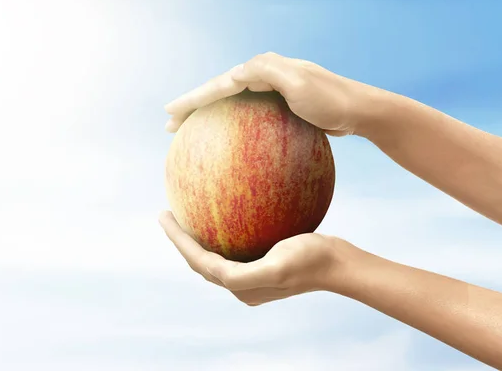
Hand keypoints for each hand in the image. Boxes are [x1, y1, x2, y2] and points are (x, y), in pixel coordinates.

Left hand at [158, 211, 343, 305]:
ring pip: (213, 257)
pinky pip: (231, 249)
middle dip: (181, 240)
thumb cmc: (310, 261)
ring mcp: (251, 275)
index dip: (178, 241)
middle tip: (167, 214)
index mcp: (240, 286)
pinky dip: (218, 236)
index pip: (198, 262)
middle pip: (200, 261)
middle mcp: (242, 284)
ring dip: (196, 240)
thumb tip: (215, 272)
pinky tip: (221, 217)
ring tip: (184, 218)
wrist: (337, 262)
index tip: (163, 215)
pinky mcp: (262, 264)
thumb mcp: (276, 268)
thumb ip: (243, 276)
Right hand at [164, 52, 378, 136]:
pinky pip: (247, 114)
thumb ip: (267, 72)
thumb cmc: (332, 101)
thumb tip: (233, 73)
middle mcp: (264, 75)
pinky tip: (227, 141)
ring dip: (208, 114)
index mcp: (263, 68)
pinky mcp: (280, 105)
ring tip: (189, 131)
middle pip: (219, 91)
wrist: (360, 110)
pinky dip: (231, 123)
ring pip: (230, 102)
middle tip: (170, 125)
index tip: (169, 112)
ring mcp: (272, 90)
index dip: (193, 98)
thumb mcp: (299, 83)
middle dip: (193, 106)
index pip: (219, 84)